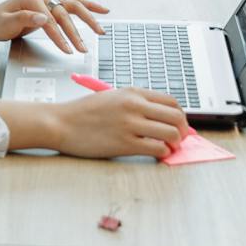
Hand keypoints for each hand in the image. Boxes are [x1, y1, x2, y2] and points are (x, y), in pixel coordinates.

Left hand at [0, 0, 106, 53]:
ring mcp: (49, 0)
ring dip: (89, 18)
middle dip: (74, 33)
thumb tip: (43, 18)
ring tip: (100, 31)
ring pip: (74, 6)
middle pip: (64, 13)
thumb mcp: (5, 23)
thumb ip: (23, 19)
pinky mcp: (53, 6)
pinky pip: (74, 5)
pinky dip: (89, 7)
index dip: (59, 36)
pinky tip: (102, 11)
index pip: (50, 19)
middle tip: (82, 49)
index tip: (66, 50)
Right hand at [1, 88, 187, 158]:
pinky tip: (156, 153)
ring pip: (172, 134)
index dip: (180, 115)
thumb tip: (159, 117)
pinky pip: (158, 149)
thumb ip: (135, 104)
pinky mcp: (125, 143)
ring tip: (168, 148)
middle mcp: (134, 105)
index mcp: (132, 92)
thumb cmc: (83, 113)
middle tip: (179, 139)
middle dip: (183, 130)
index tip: (179, 125)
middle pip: (176, 116)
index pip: (171, 101)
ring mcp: (130, 124)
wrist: (61, 123)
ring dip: (175, 143)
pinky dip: (163, 153)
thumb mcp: (111, 98)